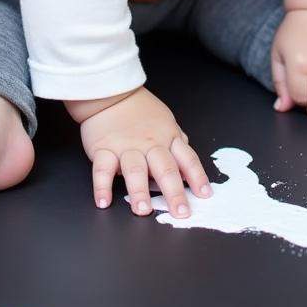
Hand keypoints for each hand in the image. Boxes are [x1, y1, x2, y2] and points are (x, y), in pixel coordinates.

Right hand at [76, 87, 210, 216]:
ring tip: (143, 210)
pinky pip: (102, 169)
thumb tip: (187, 164)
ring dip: (139, 191)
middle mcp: (149, 144)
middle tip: (180, 213)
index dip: (197, 177)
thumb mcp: (166, 121)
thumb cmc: (139, 109)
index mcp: (167, 138)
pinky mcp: (103, 149)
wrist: (111, 93)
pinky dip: (102, 186)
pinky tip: (104, 202)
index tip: (204, 195)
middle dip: (174, 193)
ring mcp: (126, 147)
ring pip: (135, 170)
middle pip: (164, 169)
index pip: (187, 159)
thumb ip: (176, 141)